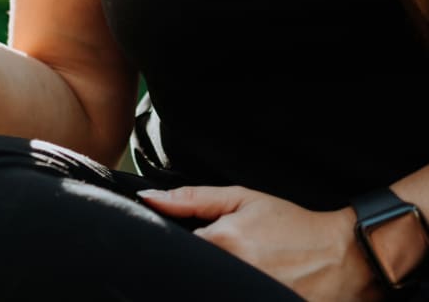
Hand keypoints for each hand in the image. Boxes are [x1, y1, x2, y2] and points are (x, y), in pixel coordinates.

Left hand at [138, 186, 380, 301]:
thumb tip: (147, 199)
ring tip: (226, 274)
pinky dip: (232, 292)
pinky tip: (236, 286)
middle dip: (192, 271)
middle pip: (191, 276)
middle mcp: (234, 273)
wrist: (343, 255)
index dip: (174, 249)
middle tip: (207, 263)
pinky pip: (233, 298)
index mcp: (223, 242)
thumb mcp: (242, 199)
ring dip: (210, 283)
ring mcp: (250, 294)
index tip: (180, 246)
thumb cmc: (291, 224)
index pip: (175, 250)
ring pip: (209, 289)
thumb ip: (191, 199)